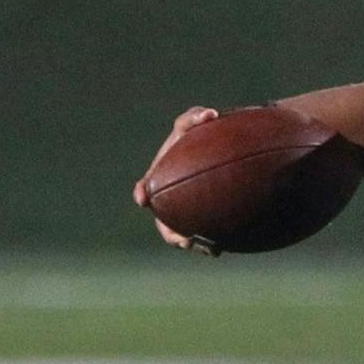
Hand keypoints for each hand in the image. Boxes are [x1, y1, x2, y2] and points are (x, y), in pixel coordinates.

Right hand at [135, 106, 220, 254]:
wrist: (220, 152)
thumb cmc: (200, 135)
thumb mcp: (192, 124)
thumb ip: (194, 117)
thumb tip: (210, 114)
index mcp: (158, 177)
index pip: (145, 187)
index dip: (143, 193)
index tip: (143, 199)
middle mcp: (168, 197)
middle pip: (164, 221)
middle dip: (171, 233)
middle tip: (185, 239)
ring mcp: (184, 210)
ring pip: (184, 233)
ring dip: (193, 243)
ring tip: (209, 248)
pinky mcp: (202, 220)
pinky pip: (203, 236)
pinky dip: (209, 244)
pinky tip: (220, 248)